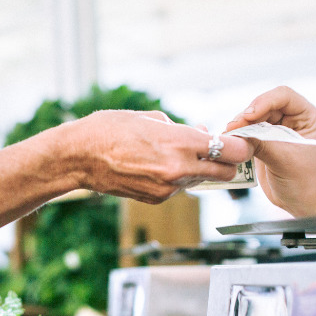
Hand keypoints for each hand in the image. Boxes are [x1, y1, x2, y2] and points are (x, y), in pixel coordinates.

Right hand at [65, 110, 251, 201]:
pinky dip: (176, 178)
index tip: (236, 141)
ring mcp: (168, 188)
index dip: (238, 145)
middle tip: (215, 151)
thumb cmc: (108, 130)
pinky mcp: (156, 198)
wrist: (78, 158)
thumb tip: (199, 132)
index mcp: (180, 142)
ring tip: (173, 154)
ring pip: (201, 180)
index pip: (232, 150)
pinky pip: (179, 188)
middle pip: (226, 172)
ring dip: (197, 169)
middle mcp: (179, 168)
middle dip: (225, 162)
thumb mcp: (148, 117)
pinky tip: (155, 166)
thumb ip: (180, 128)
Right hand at [225, 86, 315, 215]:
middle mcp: (292, 118)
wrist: (302, 202)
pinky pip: (247, 130)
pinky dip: (237, 134)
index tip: (248, 116)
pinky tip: (230, 141)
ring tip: (229, 135)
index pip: (283, 96)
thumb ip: (261, 142)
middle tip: (232, 128)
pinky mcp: (263, 140)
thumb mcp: (283, 159)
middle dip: (246, 115)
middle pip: (263, 104)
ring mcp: (276, 128)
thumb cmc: (304, 181)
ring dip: (239, 124)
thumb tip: (236, 132)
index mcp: (307, 116)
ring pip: (252, 117)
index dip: (263, 101)